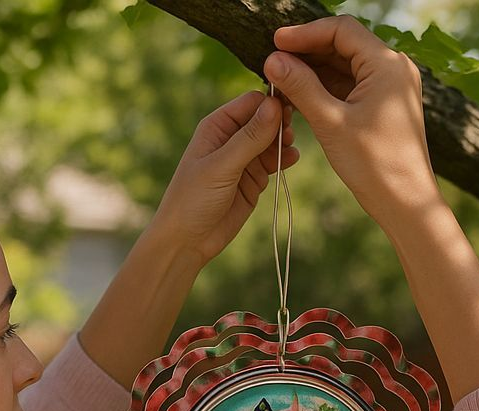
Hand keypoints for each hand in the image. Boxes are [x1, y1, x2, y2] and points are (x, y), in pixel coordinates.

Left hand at [150, 90, 299, 265]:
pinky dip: (284, 160)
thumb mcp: (221, 166)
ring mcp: (244, 159)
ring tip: (289, 149)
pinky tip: (291, 159)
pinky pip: (274, 163)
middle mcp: (232, 138)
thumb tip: (274, 106)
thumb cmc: (193, 199)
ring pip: (272, 141)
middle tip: (290, 134)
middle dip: (281, 123)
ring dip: (283, 142)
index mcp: (218, 126)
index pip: (252, 102)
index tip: (290, 111)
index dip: (271, 103)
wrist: (187, 240)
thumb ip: (249, 138)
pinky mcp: (253, 180)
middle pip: (266, 119)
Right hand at [264, 14, 440, 228]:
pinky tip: (301, 97)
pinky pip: (352, 87)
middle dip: (307, 53)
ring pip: (345, 67)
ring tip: (282, 82)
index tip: (275, 42)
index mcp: (387, 64)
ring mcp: (390, 87)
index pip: (341, 31)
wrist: (405, 202)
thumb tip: (273, 60)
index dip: (305, 34)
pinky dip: (327, 89)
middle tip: (274, 63)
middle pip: (343, 46)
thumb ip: (302, 87)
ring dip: (314, 72)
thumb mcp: (331, 123)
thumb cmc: (374, 165)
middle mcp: (393, 68)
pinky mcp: (385, 106)